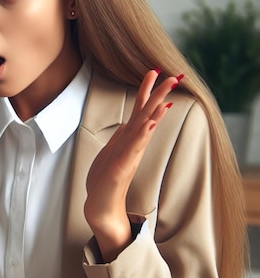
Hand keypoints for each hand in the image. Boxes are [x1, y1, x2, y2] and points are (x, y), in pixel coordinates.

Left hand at [84, 69, 180, 261]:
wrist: (101, 206)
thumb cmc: (105, 180)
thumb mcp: (112, 151)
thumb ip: (122, 136)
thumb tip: (130, 123)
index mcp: (129, 139)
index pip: (140, 110)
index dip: (146, 91)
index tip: (154, 71)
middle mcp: (133, 145)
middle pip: (147, 115)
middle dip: (160, 94)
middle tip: (176, 75)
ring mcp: (129, 156)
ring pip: (144, 129)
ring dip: (155, 112)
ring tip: (167, 96)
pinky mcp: (122, 167)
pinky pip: (134, 148)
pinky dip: (142, 135)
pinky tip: (149, 124)